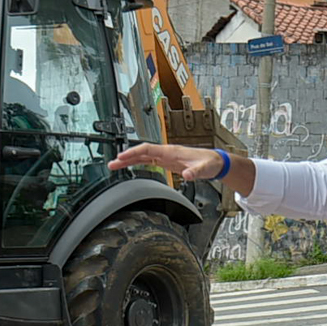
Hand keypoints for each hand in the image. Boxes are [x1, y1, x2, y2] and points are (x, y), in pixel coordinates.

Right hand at [109, 142, 224, 180]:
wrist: (214, 162)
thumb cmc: (209, 162)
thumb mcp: (204, 168)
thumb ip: (195, 172)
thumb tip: (187, 176)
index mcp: (171, 151)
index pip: (148, 149)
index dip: (134, 152)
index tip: (122, 157)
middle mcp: (166, 152)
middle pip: (141, 152)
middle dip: (126, 157)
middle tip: (111, 164)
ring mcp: (165, 156)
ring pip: (142, 156)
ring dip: (129, 161)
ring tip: (115, 166)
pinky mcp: (166, 161)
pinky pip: (148, 160)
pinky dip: (137, 163)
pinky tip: (130, 166)